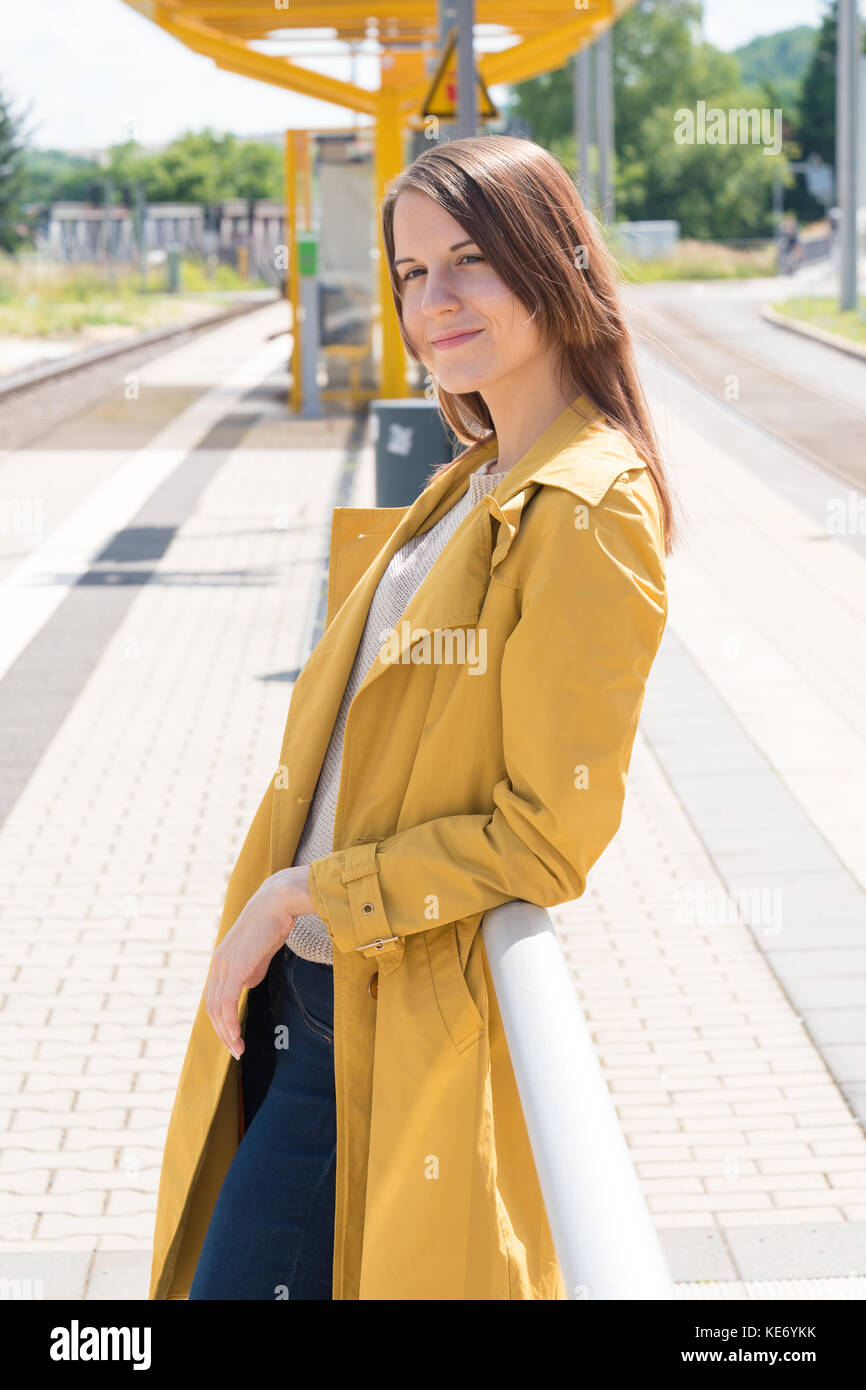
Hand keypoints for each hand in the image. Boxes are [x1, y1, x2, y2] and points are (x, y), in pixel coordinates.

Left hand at [205, 866, 314, 1060]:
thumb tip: (248, 984)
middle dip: (222, 1032)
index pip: (215, 995)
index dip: (222, 1018)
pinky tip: (237, 1035)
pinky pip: (226, 1002)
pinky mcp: (235, 967)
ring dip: (225, 1032)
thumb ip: (253, 967)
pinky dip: (229, 1022)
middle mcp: (219, 962)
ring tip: (238, 1049)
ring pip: (216, 1008)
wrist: (278, 901)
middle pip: (211, 1006)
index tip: (234, 1035)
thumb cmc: (274, 921)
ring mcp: (225, 964)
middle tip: (236, 1050)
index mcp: (224, 958)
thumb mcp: (261, 950)